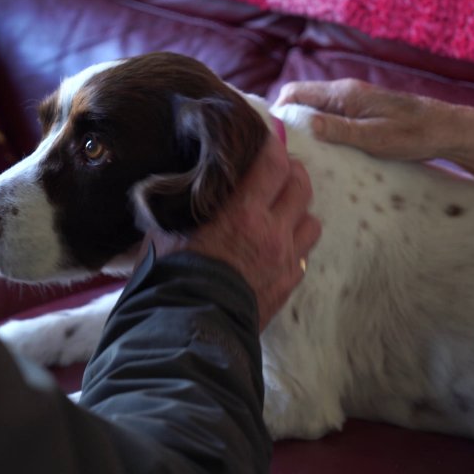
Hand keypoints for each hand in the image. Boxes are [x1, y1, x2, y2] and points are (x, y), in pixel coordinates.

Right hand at [150, 135, 321, 330]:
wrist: (188, 334)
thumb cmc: (170, 282)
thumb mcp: (162, 235)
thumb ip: (173, 208)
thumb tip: (161, 189)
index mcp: (243, 214)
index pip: (273, 165)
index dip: (272, 146)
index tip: (265, 139)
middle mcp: (272, 233)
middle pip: (302, 186)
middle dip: (292, 172)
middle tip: (277, 169)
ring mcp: (285, 261)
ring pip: (312, 221)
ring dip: (299, 210)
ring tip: (281, 210)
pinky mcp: (287, 287)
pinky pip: (304, 255)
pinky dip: (296, 244)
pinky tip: (278, 246)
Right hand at [275, 79, 467, 160]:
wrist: (446, 130)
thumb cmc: (413, 134)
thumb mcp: (374, 138)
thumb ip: (338, 129)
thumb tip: (303, 124)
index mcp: (344, 94)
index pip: (294, 93)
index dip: (278, 112)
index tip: (272, 138)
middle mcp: (345, 93)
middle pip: (301, 101)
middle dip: (288, 122)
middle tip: (282, 151)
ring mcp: (353, 102)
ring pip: (314, 111)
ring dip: (304, 128)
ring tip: (299, 154)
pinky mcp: (360, 113)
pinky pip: (329, 118)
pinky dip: (320, 132)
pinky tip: (322, 152)